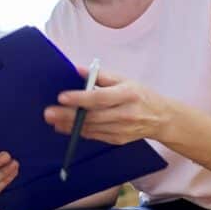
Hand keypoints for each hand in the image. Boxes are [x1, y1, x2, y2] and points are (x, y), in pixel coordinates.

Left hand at [44, 68, 171, 145]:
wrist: (161, 118)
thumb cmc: (140, 95)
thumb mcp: (124, 79)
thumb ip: (100, 76)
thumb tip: (77, 70)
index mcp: (127, 95)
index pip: (100, 98)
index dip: (80, 98)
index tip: (62, 97)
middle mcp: (125, 114)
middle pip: (92, 116)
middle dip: (67, 115)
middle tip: (49, 112)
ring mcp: (122, 129)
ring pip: (91, 128)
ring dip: (69, 125)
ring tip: (53, 120)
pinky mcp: (118, 139)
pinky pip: (94, 135)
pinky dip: (78, 132)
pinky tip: (65, 127)